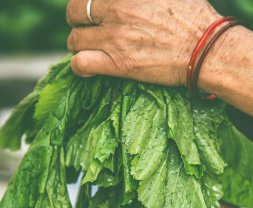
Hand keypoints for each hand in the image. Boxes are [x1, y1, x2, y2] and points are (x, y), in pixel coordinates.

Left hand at [66, 0, 219, 85]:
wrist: (204, 48)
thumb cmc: (191, 17)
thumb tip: (128, 1)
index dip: (89, 3)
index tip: (95, 12)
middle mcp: (116, 8)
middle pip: (76, 12)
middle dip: (79, 22)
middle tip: (89, 30)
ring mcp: (115, 37)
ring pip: (75, 40)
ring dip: (79, 45)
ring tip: (90, 50)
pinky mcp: (118, 64)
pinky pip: (81, 63)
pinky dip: (79, 67)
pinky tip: (85, 68)